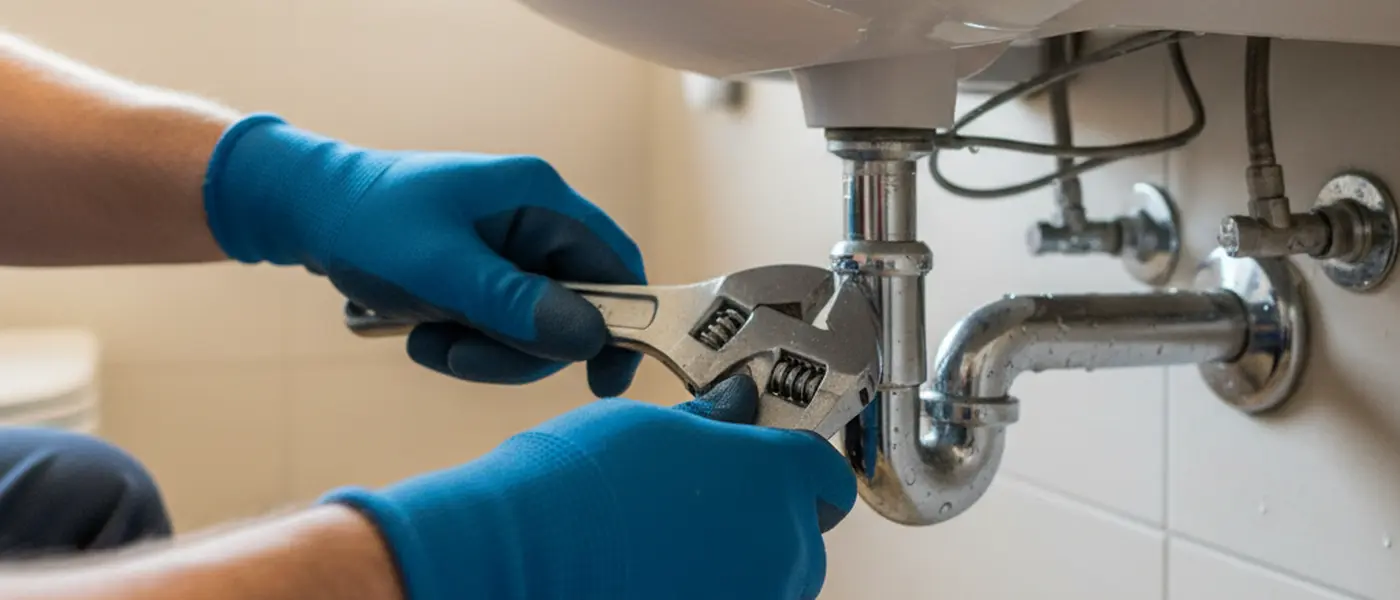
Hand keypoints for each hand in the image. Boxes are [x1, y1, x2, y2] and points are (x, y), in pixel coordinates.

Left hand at [202, 115, 645, 396]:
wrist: (303, 207)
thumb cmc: (366, 220)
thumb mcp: (438, 266)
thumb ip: (513, 302)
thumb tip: (590, 338)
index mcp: (539, 197)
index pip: (615, 263)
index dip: (624, 322)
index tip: (607, 377)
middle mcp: (535, 221)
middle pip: (572, 309)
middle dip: (520, 346)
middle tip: (460, 356)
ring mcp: (510, 250)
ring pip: (533, 328)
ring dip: (484, 350)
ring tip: (427, 342)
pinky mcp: (485, 275)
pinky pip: (500, 327)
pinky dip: (466, 342)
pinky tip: (422, 333)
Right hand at [324, 375, 856, 599]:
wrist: (519, 563)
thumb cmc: (577, 486)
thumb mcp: (652, 428)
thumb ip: (713, 423)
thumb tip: (738, 408)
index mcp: (777, 479)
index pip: (825, 474)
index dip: (797, 465)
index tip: (768, 459)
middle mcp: (785, 548)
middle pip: (801, 532)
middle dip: (764, 517)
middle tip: (703, 503)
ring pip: (771, 579)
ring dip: (737, 562)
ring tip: (668, 545)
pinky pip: (734, 599)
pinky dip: (707, 589)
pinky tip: (657, 575)